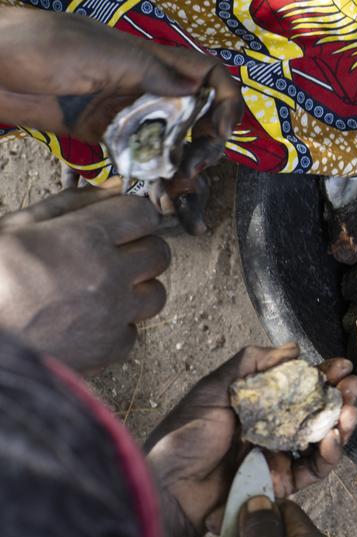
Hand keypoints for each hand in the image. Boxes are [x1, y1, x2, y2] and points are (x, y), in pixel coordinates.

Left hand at [0, 9, 241, 232]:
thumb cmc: (41, 44)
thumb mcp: (101, 53)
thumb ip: (149, 72)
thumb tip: (195, 90)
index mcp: (153, 61)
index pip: (209, 77)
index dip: (225, 102)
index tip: (221, 131)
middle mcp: (147, 88)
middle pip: (197, 117)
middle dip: (206, 146)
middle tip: (194, 170)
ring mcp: (125, 113)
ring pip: (171, 142)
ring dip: (183, 169)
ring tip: (182, 196)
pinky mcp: (103, 135)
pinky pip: (138, 158)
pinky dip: (152, 178)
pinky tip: (159, 198)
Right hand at [0, 189, 166, 370]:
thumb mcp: (18, 227)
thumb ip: (72, 203)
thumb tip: (114, 189)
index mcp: (84, 238)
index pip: (143, 213)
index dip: (133, 216)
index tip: (123, 223)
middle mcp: (107, 274)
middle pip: (158, 252)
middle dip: (139, 251)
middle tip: (112, 257)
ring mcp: (112, 313)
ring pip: (155, 293)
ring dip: (134, 290)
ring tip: (100, 291)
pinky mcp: (110, 348)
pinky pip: (134, 330)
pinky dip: (116, 327)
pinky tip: (88, 321)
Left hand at [145, 344, 356, 536]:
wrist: (167, 489)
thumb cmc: (183, 438)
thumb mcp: (211, 391)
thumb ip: (249, 364)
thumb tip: (293, 348)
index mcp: (256, 407)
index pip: (297, 387)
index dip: (322, 376)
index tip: (341, 366)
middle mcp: (271, 431)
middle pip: (316, 412)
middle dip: (339, 397)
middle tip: (354, 387)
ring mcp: (278, 458)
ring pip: (321, 440)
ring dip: (341, 424)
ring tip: (350, 412)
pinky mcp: (282, 485)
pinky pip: (314, 470)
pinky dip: (329, 455)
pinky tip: (334, 439)